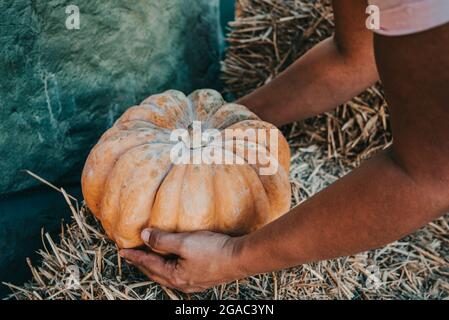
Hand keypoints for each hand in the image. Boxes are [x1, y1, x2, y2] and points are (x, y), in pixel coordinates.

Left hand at [119, 228, 245, 292]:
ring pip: (167, 275)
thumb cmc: (213, 250)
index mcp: (174, 276)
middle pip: (155, 273)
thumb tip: (144, 236)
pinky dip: (168, 267)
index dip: (134, 256)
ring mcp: (193, 283)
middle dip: (142, 264)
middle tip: (131, 255)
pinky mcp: (202, 278)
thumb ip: (162, 240)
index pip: (148, 265)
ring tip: (148, 259)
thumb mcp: (184, 242)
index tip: (122, 250)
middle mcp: (182, 283)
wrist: (240, 258)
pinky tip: (173, 263)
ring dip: (155, 267)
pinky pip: (178, 274)